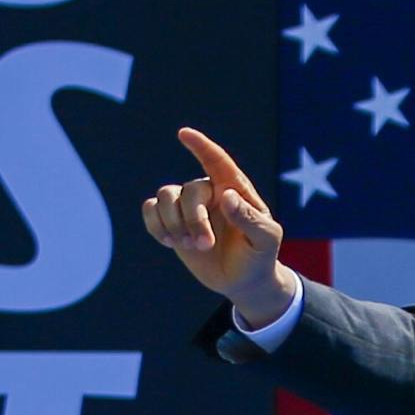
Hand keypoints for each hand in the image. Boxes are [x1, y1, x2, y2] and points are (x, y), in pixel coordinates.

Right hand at [139, 128, 297, 325]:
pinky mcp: (172, 223)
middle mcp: (209, 192)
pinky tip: (169, 242)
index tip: (184, 134)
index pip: (216, 161)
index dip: (200, 146)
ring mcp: (189, 207)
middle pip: (187, 191)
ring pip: (164, 197)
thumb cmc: (259, 256)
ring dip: (172, 224)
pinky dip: (154, 225)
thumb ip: (249, 218)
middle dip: (192, 220)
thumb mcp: (265, 239)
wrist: (243, 280)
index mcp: (234, 189)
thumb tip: (225, 196)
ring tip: (187, 245)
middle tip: (205, 245)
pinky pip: (149, 210)